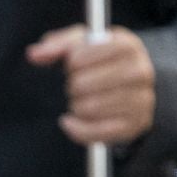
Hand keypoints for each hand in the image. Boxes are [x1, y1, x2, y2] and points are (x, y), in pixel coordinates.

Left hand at [26, 25, 155, 146]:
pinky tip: (73, 121)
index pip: (81, 56)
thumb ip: (59, 45)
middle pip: (82, 84)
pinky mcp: (135, 124)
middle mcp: (140, 71)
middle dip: (73, 86)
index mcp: (128, 45)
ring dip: (76, 106)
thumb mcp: (86, 45)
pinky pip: (94, 131)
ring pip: (88, 108)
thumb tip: (34, 54)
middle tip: (79, 85)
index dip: (71, 62)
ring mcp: (142, 99)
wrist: (136, 86)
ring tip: (83, 100)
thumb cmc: (104, 61)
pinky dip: (76, 129)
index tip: (74, 64)